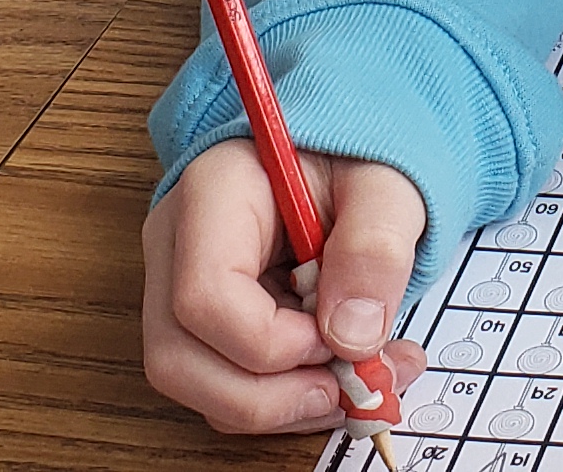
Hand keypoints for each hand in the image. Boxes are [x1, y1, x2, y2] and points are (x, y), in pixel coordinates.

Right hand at [143, 140, 430, 435]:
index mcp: (213, 192)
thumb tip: (352, 336)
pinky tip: (341, 373)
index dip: (271, 344)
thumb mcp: (385, 185)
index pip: (204, 297)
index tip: (336, 338)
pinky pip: (222, 384)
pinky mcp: (201, 320)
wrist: (342, 154)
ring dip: (281, 407)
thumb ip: (375, 249)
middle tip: (348, 386)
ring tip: (361, 380)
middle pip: (177, 358)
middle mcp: (177, 242)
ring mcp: (177, 284)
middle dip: (268, 399)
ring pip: (194, 384)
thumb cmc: (354, 158)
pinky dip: (285, 401)